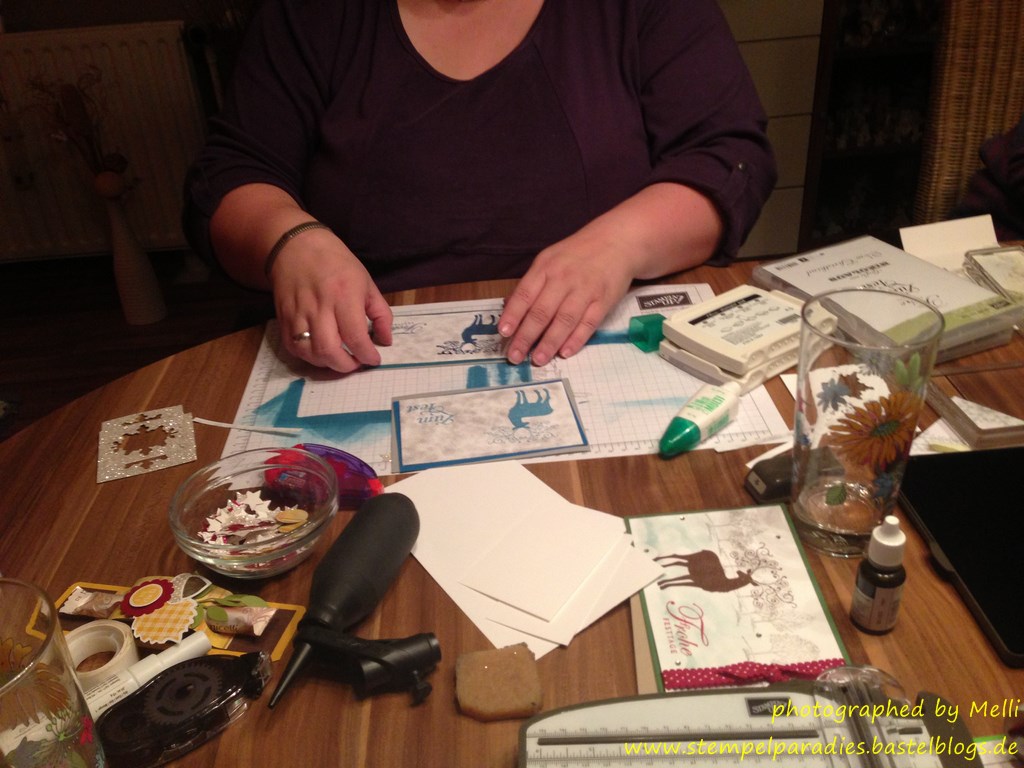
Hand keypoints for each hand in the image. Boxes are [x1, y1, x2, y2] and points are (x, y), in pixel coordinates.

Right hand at [271, 228, 392, 372]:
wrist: (297, 245)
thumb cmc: (337, 263)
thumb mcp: (366, 282)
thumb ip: (380, 313)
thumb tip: (385, 340)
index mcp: (344, 296)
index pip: (355, 336)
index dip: (366, 355)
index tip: (374, 359)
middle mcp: (320, 307)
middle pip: (329, 350)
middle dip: (345, 366)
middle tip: (355, 363)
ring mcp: (298, 313)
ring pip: (309, 352)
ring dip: (327, 364)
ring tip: (339, 359)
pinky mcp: (283, 317)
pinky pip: (292, 347)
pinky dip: (307, 357)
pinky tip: (320, 353)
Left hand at [498, 228, 635, 365]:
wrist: (616, 242)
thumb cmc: (576, 255)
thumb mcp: (549, 260)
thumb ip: (531, 284)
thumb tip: (508, 307)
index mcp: (546, 267)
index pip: (525, 294)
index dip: (513, 315)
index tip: (503, 333)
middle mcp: (564, 279)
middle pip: (542, 311)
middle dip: (526, 336)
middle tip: (514, 356)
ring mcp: (585, 290)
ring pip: (564, 320)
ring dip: (549, 343)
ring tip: (538, 359)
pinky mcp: (604, 300)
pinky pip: (588, 323)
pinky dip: (576, 339)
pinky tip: (565, 353)